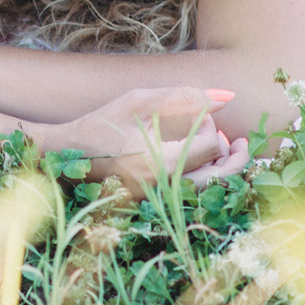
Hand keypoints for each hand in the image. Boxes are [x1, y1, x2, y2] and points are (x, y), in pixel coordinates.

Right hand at [62, 87, 243, 197]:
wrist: (67, 156)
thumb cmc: (102, 123)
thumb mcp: (138, 101)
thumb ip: (183, 97)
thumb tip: (227, 98)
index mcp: (159, 161)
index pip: (209, 146)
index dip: (213, 128)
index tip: (203, 118)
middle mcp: (162, 187)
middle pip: (219, 178)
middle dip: (235, 158)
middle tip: (236, 142)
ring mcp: (159, 201)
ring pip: (209, 192)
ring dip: (223, 171)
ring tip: (223, 152)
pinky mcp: (155, 207)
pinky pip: (192, 197)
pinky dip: (205, 181)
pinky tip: (201, 165)